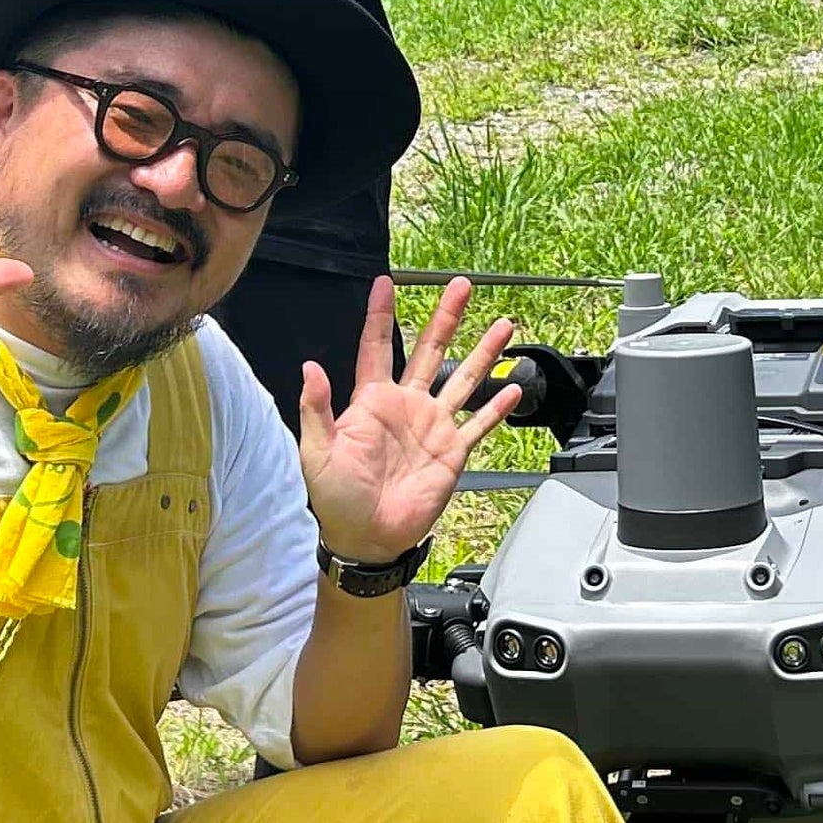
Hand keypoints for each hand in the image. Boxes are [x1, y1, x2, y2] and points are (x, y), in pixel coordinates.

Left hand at [298, 277, 518, 564]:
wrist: (367, 539)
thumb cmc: (336, 499)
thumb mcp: (318, 452)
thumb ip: (317, 409)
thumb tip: (310, 368)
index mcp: (371, 402)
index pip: (376, 347)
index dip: (380, 315)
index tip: (384, 283)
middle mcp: (406, 407)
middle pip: (429, 349)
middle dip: (446, 317)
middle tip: (461, 286)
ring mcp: (432, 427)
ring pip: (462, 378)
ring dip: (483, 352)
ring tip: (502, 325)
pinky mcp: (451, 452)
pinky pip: (478, 425)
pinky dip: (496, 407)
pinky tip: (512, 388)